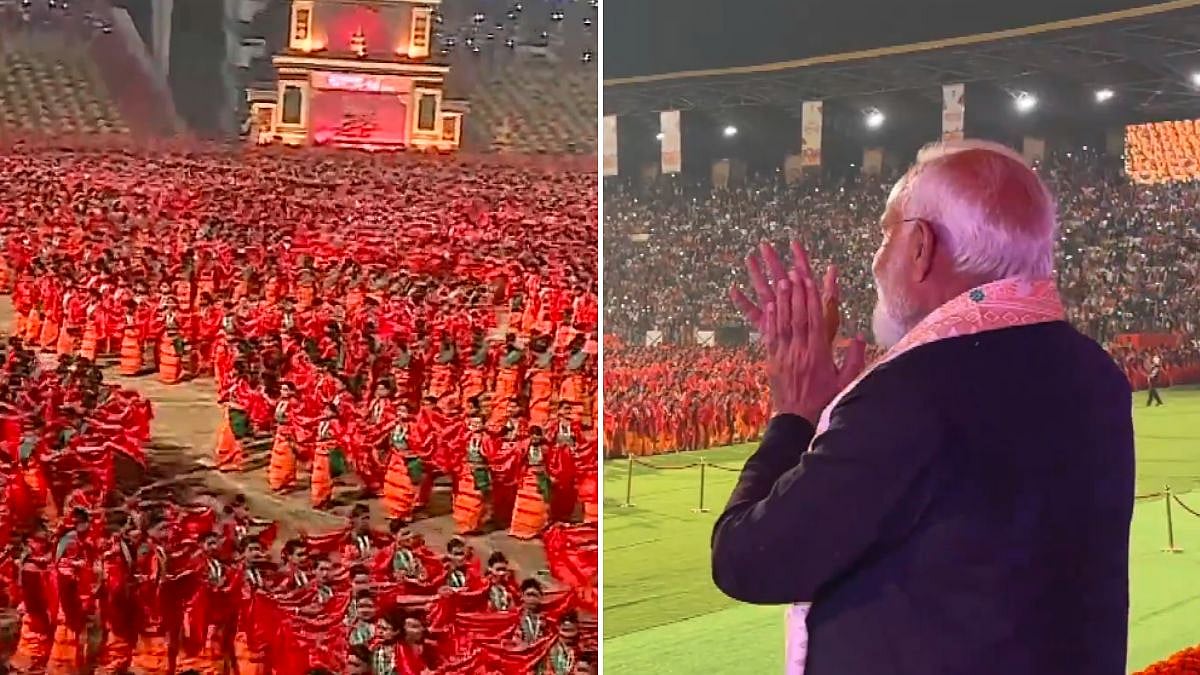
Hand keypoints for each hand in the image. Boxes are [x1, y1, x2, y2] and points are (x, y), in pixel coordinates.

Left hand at [731, 240, 865, 422]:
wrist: (797, 420)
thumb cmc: (824, 401)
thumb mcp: (846, 382)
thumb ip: (854, 359)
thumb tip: (862, 337)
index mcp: (818, 355)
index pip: (815, 321)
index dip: (812, 299)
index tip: (810, 281)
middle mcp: (799, 352)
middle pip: (797, 317)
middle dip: (796, 293)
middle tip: (793, 273)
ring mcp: (784, 355)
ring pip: (782, 323)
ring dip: (782, 301)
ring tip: (780, 281)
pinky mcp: (772, 360)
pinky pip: (770, 336)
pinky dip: (770, 319)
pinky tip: (769, 305)